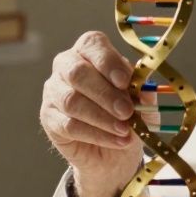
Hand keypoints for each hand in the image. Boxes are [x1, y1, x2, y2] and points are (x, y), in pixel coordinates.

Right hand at [40, 32, 143, 196]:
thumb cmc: (126, 116)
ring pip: (71, 101)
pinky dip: (97, 135)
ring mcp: (54, 91)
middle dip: (105, 93)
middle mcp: (66, 66)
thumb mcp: (142, 103)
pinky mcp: (48, 117)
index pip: (92, 45)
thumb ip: (143, 93)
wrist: (113, 151)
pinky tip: (116, 141)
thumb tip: (146, 88)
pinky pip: (69, 125)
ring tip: (124, 129)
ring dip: (102, 117)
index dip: (108, 61)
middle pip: (78, 73)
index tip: (125, 81)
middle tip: (126, 111)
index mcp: (89, 52)